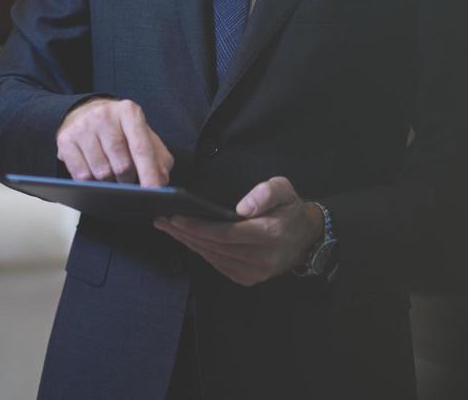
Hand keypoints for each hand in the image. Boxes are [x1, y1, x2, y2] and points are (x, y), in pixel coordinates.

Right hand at [56, 98, 173, 186]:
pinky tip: (95, 174)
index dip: (149, 173)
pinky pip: (81, 176)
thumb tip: (161, 180)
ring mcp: (83, 127)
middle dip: (129, 180)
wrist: (85, 112)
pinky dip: (92, 183)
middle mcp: (104, 115)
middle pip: (122, 165)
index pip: (142, 148)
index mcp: (129, 111)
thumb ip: (157, 156)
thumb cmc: (119, 128)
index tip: (155, 192)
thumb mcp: (142, 134)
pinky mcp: (65, 140)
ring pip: (101, 173)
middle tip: (129, 180)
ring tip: (112, 175)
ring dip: (110, 183)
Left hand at [153, 176, 323, 285]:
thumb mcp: (284, 189)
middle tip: (162, 220)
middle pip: (214, 247)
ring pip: (213, 257)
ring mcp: (254, 272)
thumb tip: (243, 208)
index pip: (226, 233)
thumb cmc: (290, 209)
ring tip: (168, 228)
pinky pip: (218, 265)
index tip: (177, 217)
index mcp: (270, 234)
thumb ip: (265, 193)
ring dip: (188, 243)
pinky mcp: (248, 278)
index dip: (199, 227)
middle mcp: (261, 258)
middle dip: (186, 233)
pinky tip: (187, 240)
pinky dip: (201, 252)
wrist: (305, 238)